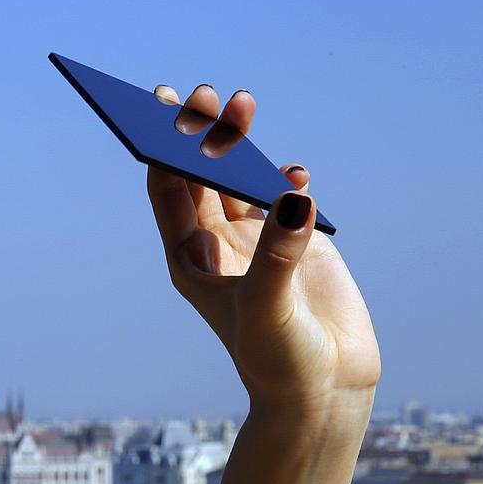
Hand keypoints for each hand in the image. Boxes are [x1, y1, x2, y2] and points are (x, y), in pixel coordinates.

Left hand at [146, 83, 380, 415]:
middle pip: (198, 174)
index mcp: (190, 258)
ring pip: (239, 178)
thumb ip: (277, 253)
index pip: (168, 191)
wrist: (323, 389)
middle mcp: (217, 244)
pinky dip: (286, 178)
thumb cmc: (279, 359)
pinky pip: (284, 196)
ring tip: (242, 104)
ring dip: (239, 142)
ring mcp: (256, 241)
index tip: (159, 110)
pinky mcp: (297, 243)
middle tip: (203, 95)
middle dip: (197, 134)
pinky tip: (296, 174)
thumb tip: (292, 196)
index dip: (160, 149)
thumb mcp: (269, 307)